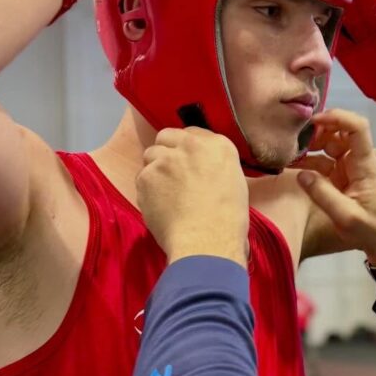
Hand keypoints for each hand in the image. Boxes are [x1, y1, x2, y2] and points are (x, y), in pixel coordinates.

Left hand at [136, 128, 247, 265]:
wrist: (207, 242)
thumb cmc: (227, 221)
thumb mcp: (234, 182)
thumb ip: (213, 165)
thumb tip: (200, 168)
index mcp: (219, 146)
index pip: (193, 133)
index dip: (187, 149)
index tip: (188, 163)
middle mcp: (191, 145)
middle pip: (167, 136)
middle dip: (167, 151)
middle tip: (172, 174)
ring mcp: (166, 159)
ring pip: (151, 154)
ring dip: (155, 169)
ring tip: (166, 193)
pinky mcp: (147, 176)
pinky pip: (141, 177)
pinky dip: (148, 190)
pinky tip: (160, 205)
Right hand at [294, 110, 375, 264]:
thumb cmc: (372, 230)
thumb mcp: (347, 217)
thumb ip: (324, 196)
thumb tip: (300, 173)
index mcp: (365, 165)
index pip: (358, 128)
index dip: (338, 117)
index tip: (314, 122)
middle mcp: (358, 162)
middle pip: (340, 133)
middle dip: (318, 131)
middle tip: (295, 141)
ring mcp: (349, 169)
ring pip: (329, 146)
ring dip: (311, 146)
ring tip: (290, 152)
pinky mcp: (340, 179)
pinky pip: (323, 163)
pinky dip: (308, 162)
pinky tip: (293, 165)